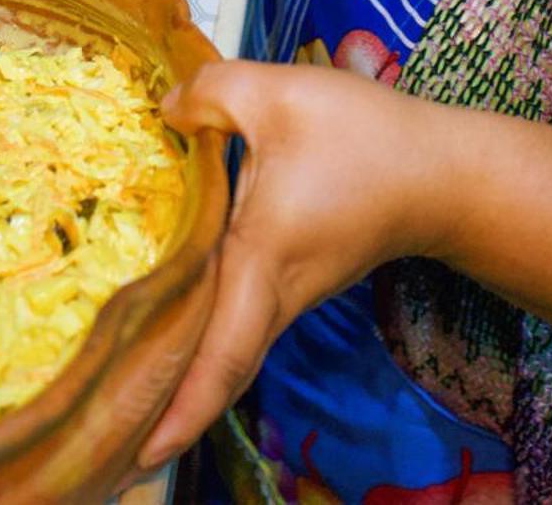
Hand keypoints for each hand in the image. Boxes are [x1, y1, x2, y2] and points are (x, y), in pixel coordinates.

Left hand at [136, 61, 446, 469]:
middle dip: (165, 421)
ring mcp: (288, 297)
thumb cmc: (368, 138)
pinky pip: (239, 330)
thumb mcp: (281, 94)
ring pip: (226, 357)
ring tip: (119, 409)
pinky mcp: (295, 284)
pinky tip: (166, 340)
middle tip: (106, 460)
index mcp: (262, 260)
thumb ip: (212, 92)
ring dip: (180, 386)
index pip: (219, 355)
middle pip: (216, 375)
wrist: (446, 175)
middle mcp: (273, 295)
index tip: (135, 457)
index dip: (179, 409)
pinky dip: (203, 352)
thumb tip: (161, 108)